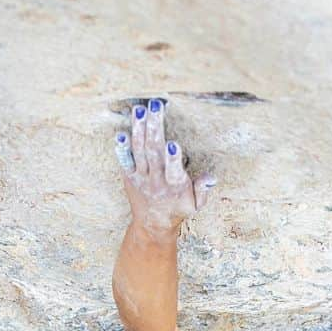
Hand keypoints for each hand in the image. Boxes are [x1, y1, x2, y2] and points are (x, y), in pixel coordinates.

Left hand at [115, 99, 214, 235]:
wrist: (152, 225)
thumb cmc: (177, 209)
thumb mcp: (195, 205)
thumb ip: (203, 190)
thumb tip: (211, 178)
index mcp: (175, 187)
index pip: (174, 171)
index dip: (173, 158)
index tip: (173, 144)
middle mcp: (156, 181)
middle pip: (154, 152)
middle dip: (154, 127)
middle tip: (155, 106)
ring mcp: (140, 177)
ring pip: (139, 151)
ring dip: (139, 129)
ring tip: (139, 109)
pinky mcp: (129, 176)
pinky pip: (125, 160)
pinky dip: (122, 148)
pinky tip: (121, 133)